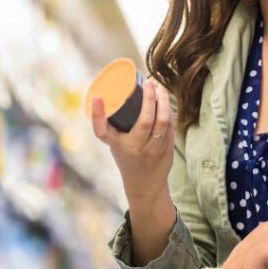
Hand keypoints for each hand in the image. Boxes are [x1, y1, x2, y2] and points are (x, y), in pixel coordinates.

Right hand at [90, 79, 173, 195]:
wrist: (145, 186)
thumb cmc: (127, 157)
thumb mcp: (115, 143)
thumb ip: (114, 123)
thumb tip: (114, 91)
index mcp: (117, 146)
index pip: (102, 132)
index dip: (97, 115)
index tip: (97, 98)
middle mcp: (134, 149)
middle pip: (145, 121)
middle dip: (149, 98)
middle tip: (149, 83)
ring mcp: (153, 151)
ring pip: (162, 122)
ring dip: (164, 102)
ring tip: (161, 89)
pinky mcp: (167, 151)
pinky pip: (169, 127)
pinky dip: (168, 112)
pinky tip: (166, 102)